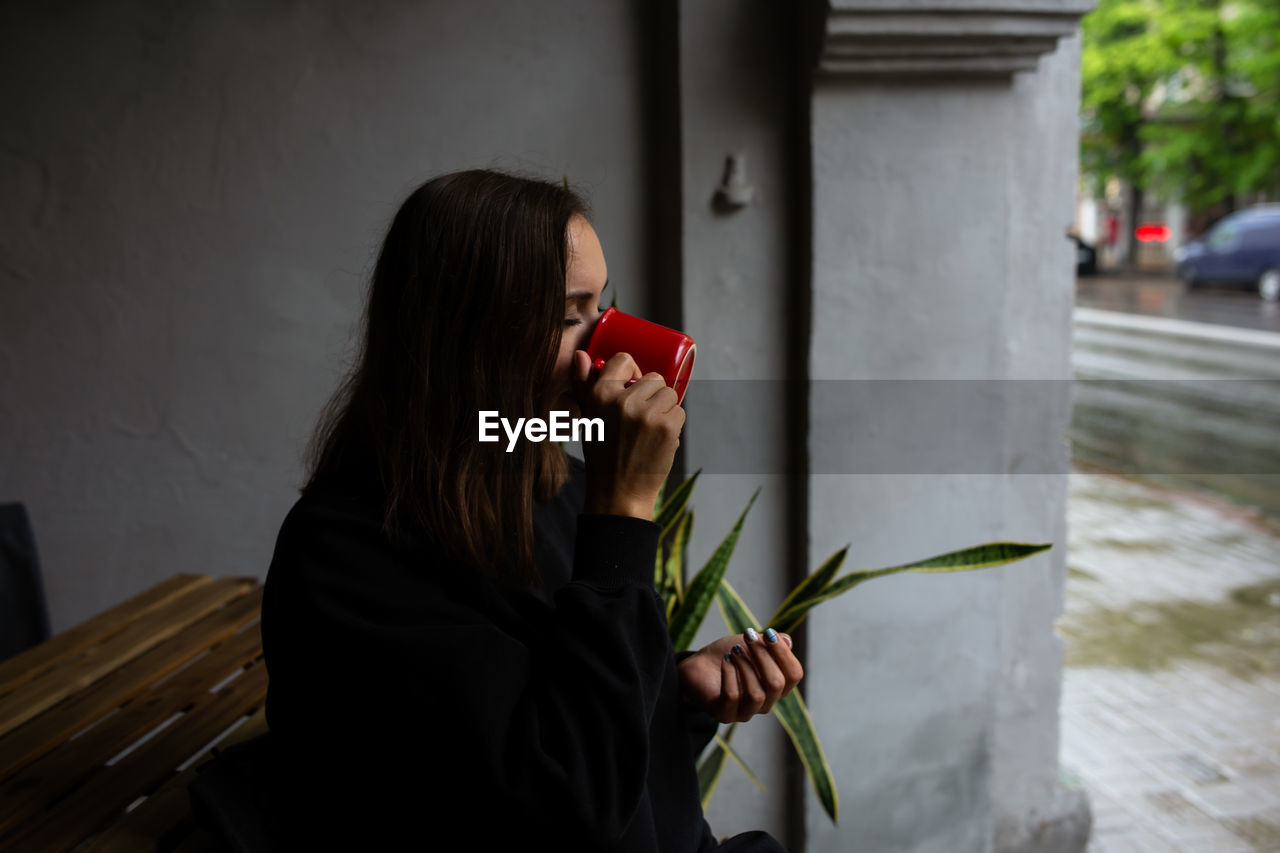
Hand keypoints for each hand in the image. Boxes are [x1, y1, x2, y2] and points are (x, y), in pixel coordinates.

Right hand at [571, 350, 684, 520]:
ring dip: (664, 410)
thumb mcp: (588, 418)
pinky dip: (673, 425)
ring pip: (669, 394)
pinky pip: (679, 412)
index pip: (624, 360)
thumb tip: (580, 354)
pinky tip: (658, 440)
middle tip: (639, 421)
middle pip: (654, 378)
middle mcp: (622, 400)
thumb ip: (584, 385)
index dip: (632, 373)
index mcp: (600, 394)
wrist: (619, 492)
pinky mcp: (666, 426)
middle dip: (651, 396)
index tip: (632, 389)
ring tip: (648, 431)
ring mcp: (646, 413)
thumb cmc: (603, 454)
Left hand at [676, 629, 803, 723]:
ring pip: (756, 695)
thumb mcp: (752, 644)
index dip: (783, 653)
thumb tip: (787, 641)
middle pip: (777, 684)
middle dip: (763, 656)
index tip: (769, 632)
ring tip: (734, 650)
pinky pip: (732, 697)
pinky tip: (725, 661)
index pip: (794, 675)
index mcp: (777, 687)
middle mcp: (765, 703)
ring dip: (745, 666)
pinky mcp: (724, 714)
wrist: (699, 665)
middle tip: (748, 635)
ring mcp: (745, 712)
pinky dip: (729, 674)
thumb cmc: (730, 655)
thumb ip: (771, 643)